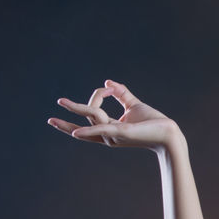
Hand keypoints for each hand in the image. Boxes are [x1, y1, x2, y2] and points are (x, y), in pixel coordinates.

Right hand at [47, 79, 180, 150]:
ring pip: (91, 117)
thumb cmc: (153, 123)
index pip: (92, 113)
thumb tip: (106, 82)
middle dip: (65, 124)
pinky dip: (88, 129)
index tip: (108, 88)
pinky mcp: (121, 132)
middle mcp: (108, 135)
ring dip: (76, 107)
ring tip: (61, 101)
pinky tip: (76, 132)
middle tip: (50, 121)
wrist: (169, 134)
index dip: (97, 95)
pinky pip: (101, 129)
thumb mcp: (133, 105)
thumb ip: (121, 93)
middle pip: (84, 122)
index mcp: (110, 129)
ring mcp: (113, 135)